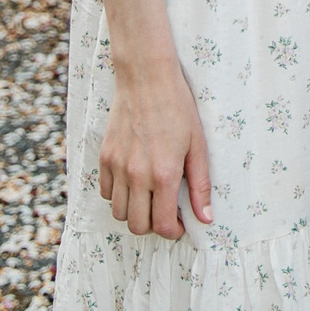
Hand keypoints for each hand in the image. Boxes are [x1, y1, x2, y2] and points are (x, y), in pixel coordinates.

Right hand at [99, 59, 212, 237]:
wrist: (146, 78)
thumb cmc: (177, 108)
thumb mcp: (198, 146)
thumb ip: (200, 185)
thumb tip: (205, 218)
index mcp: (164, 174)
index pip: (161, 225)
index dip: (172, 232)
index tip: (179, 224)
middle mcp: (136, 175)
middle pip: (137, 225)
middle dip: (153, 225)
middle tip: (165, 212)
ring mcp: (117, 166)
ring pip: (118, 212)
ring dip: (134, 212)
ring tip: (149, 198)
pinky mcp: (104, 156)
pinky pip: (105, 192)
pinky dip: (117, 195)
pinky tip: (133, 182)